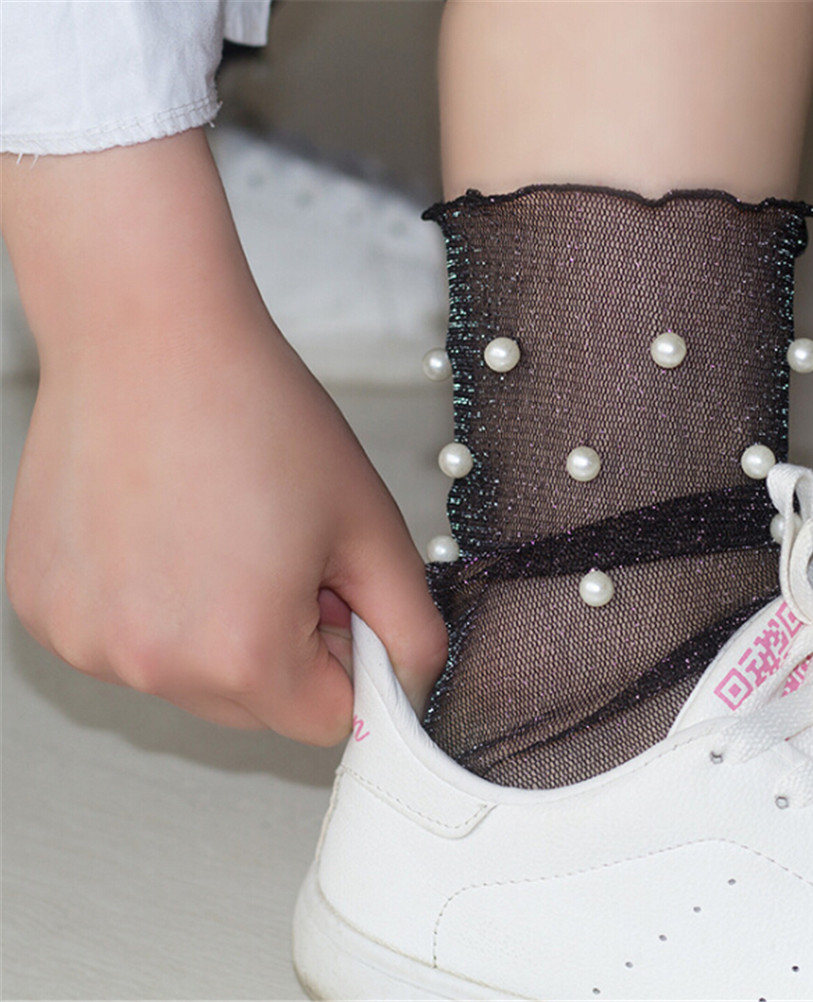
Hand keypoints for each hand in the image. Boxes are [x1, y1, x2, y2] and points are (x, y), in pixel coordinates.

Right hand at [2, 130, 446, 743]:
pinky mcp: (46, 608)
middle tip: (282, 551)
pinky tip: (159, 531)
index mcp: (242, 653)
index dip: (347, 659)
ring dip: (216, 628)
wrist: (150, 336)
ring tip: (218, 531)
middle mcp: (151, 665)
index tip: (342, 605)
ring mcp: (87, 639)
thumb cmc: (255, 412)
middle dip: (284, 644)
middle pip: (255, 704)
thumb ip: (411, 626)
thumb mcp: (370, 525)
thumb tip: (408, 685)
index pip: (324, 720)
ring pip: (188, 676)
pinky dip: (154, 605)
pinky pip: (126, 640)